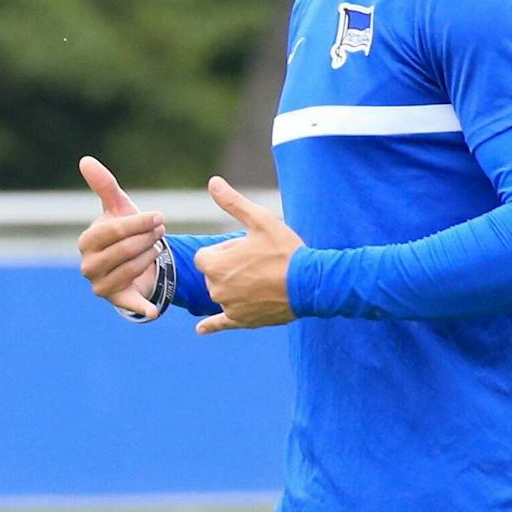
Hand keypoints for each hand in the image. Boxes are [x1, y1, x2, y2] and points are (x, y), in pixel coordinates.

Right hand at [77, 155, 165, 318]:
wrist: (133, 261)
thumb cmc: (124, 231)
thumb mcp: (117, 208)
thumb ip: (103, 185)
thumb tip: (85, 160)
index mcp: (87, 241)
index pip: (114, 231)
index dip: (139, 223)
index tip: (159, 217)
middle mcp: (88, 265)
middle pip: (125, 250)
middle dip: (148, 238)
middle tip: (160, 231)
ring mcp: (100, 285)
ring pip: (133, 268)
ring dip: (151, 255)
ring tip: (158, 246)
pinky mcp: (116, 301)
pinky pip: (130, 303)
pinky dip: (141, 307)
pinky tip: (154, 311)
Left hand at [192, 177, 303, 332]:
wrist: (310, 284)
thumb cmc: (284, 250)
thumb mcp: (259, 220)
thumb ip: (232, 202)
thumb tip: (212, 181)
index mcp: (215, 265)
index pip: (205, 256)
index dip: (225, 250)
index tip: (245, 249)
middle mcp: (216, 289)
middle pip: (213, 274)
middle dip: (229, 268)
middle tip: (258, 263)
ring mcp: (228, 307)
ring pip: (222, 292)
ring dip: (234, 286)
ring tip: (261, 279)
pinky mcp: (242, 321)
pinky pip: (221, 323)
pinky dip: (211, 326)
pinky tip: (200, 330)